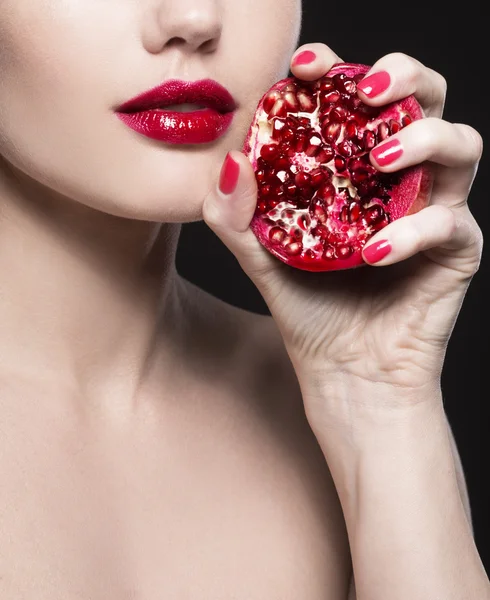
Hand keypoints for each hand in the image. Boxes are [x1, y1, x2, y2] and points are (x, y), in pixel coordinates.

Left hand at [203, 45, 482, 412]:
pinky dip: (413, 232)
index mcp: (358, 171)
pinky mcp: (458, 250)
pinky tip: (373, 253)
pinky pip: (450, 224)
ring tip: (378, 161)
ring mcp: (435, 210)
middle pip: (426, 100)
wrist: (346, 373)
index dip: (337, 71)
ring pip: (460, 145)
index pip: (359, 102)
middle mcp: (401, 182)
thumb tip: (230, 161)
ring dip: (422, 140)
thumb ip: (238, 216)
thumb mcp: (263, 258)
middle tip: (364, 89)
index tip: (303, 66)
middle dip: (404, 77)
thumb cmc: (310, 312)